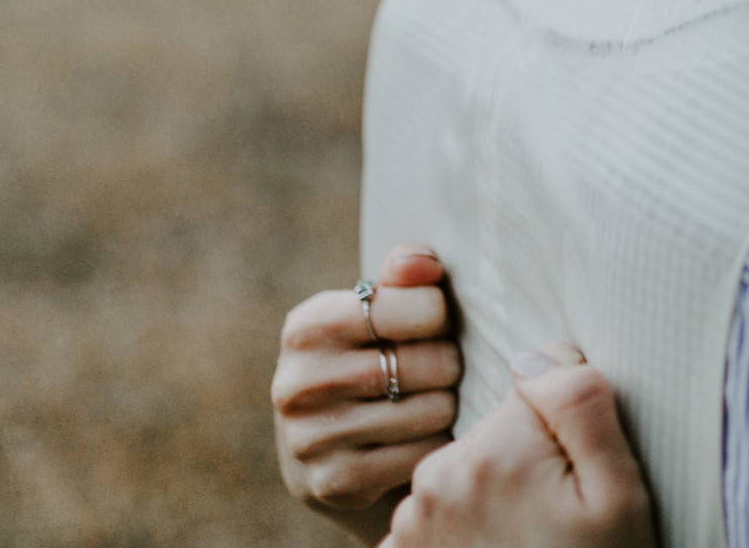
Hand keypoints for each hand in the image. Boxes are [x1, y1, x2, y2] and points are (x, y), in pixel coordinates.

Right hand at [274, 244, 461, 543]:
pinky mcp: (334, 483)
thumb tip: (422, 265)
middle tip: (433, 370)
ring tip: (426, 401)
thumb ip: (403, 275)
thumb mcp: (377, 309)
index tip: (429, 325)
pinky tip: (416, 439)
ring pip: (434, 410)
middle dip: (448, 365)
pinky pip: (423, 457)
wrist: (329, 448)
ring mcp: (311, 438)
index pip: (422, 307)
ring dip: (446, 407)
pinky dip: (433, 447)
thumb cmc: (369, 358)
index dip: (441, 316)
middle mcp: (299, 382)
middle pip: (434, 362)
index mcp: (308, 326)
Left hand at [382, 343, 654, 547]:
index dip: (564, 426)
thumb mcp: (620, 493)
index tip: (577, 475)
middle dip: (526, 463)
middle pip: (495, 433)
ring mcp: (412, 521)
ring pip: (466, 474)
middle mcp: (437, 478)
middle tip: (558, 518)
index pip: (532, 387)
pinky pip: (440, 515)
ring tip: (530, 543)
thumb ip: (580, 405)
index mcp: (494, 452)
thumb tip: (536, 351)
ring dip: (494, 498)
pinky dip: (465, 532)